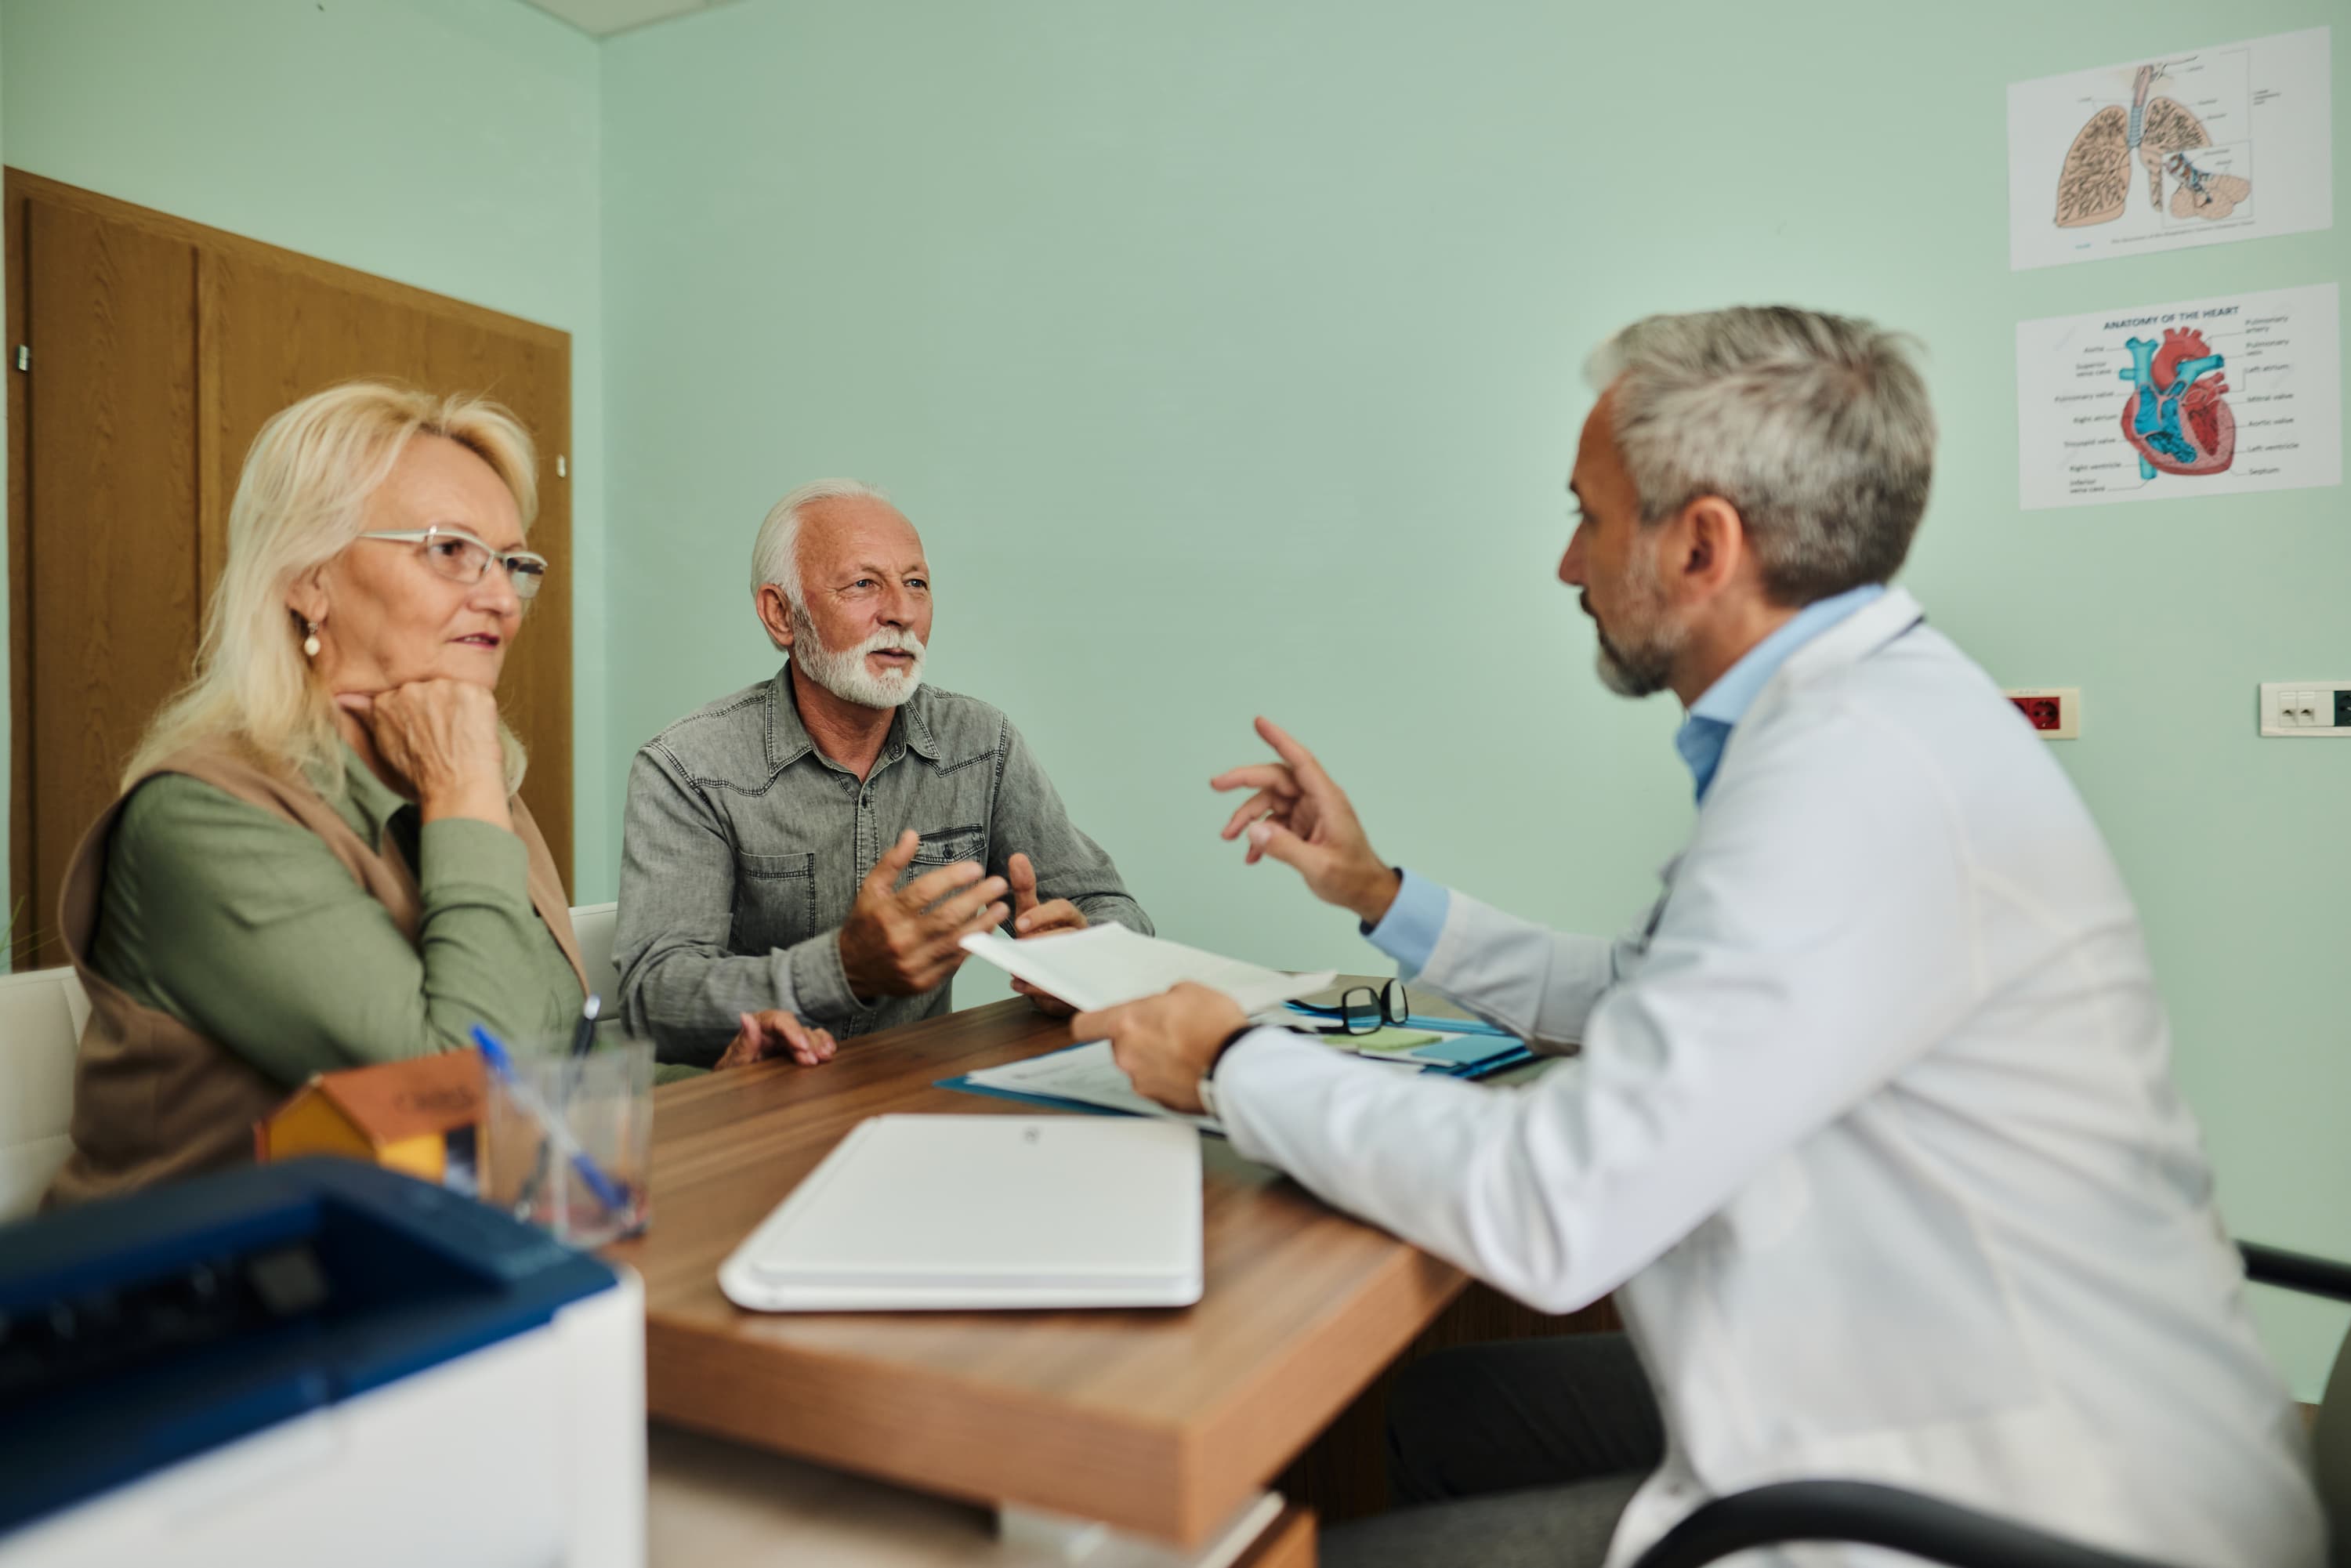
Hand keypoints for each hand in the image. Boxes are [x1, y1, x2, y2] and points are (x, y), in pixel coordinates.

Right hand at [337, 680, 509, 829]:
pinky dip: (480, 711)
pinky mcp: (472, 690)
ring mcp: (442, 688)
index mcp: (386, 701)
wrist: (455, 785)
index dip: (420, 714)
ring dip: (460, 708)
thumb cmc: (421, 774)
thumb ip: (367, 716)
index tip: (427, 731)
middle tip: (446, 735)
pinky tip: (476, 730)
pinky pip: (478, 694)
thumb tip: (342, 698)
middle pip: (428, 690)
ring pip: (453, 690)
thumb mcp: (385, 746)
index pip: (404, 697)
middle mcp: (411, 689)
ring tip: (461, 735)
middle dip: (438, 708)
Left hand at [714, 1009, 836, 1069]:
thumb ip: (743, 1042)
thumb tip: (746, 1017)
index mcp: (757, 1027)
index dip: (792, 1031)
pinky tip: (829, 1051)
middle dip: (808, 1042)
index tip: (802, 1046)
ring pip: (806, 1033)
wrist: (734, 1090)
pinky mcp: (794, 1048)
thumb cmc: (734, 1074)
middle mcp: (773, 1030)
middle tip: (815, 1059)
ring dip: (818, 1043)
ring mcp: (785, 1038)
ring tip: (826, 1056)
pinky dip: (822, 1042)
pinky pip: (812, 1040)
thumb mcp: (734, 1062)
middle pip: (795, 1027)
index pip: (777, 1021)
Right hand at [839, 830, 1009, 998]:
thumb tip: (912, 834)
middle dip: (977, 899)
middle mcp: (900, 940)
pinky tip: (986, 930)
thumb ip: (892, 861)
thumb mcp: (871, 889)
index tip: (976, 867)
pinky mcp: (923, 982)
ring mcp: (913, 964)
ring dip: (983, 924)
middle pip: (946, 917)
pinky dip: (972, 946)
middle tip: (999, 884)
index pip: (924, 892)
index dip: (952, 878)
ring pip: (955, 942)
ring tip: (1002, 907)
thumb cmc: (865, 924)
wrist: (851, 970)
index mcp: (886, 914)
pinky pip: (954, 962)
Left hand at [1006, 851, 1084, 1016]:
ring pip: (1070, 966)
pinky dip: (1041, 991)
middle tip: (1021, 948)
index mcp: (1072, 919)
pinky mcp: (1079, 989)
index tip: (1020, 923)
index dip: (1042, 915)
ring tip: (1018, 972)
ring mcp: (1084, 965)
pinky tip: (1020, 985)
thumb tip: (1017, 856)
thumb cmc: (1045, 937)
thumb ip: (1025, 888)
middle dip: (1043, 942)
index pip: (1064, 910)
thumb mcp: (1032, 913)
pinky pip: (1066, 993)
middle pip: (1069, 938)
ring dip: (1042, 970)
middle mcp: (1082, 940)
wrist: (1058, 971)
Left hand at [1072, 983, 1248, 1113]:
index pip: (1085, 1025)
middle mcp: (1128, 1056)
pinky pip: (1161, 1085)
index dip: (1090, 1023)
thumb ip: (1164, 999)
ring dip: (1159, 1059)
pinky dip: (1173, 1078)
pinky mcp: (1162, 1101)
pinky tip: (1195, 1067)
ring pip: (1142, 1066)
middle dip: (1142, 1038)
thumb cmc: (1216, 1029)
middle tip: (1171, 1030)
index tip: (1094, 1023)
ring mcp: (1143, 1082)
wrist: (1238, 1067)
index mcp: (1127, 1024)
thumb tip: (1167, 1005)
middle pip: (1122, 1045)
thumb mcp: (1190, 991)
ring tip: (1190, 1050)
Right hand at [1212, 717, 1399, 924]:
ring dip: (1247, 817)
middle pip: (1275, 780)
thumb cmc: (1352, 877)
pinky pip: (1273, 822)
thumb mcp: (1319, 866)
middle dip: (1244, 781)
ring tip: (1229, 836)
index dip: (1279, 740)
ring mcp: (1308, 813)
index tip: (1259, 723)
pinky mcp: (1302, 827)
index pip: (1300, 762)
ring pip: (1270, 802)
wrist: (1365, 893)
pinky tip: (1251, 855)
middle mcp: (1316, 801)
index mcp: (1327, 800)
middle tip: (1216, 784)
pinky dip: (1259, 836)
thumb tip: (1253, 831)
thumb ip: (1285, 848)